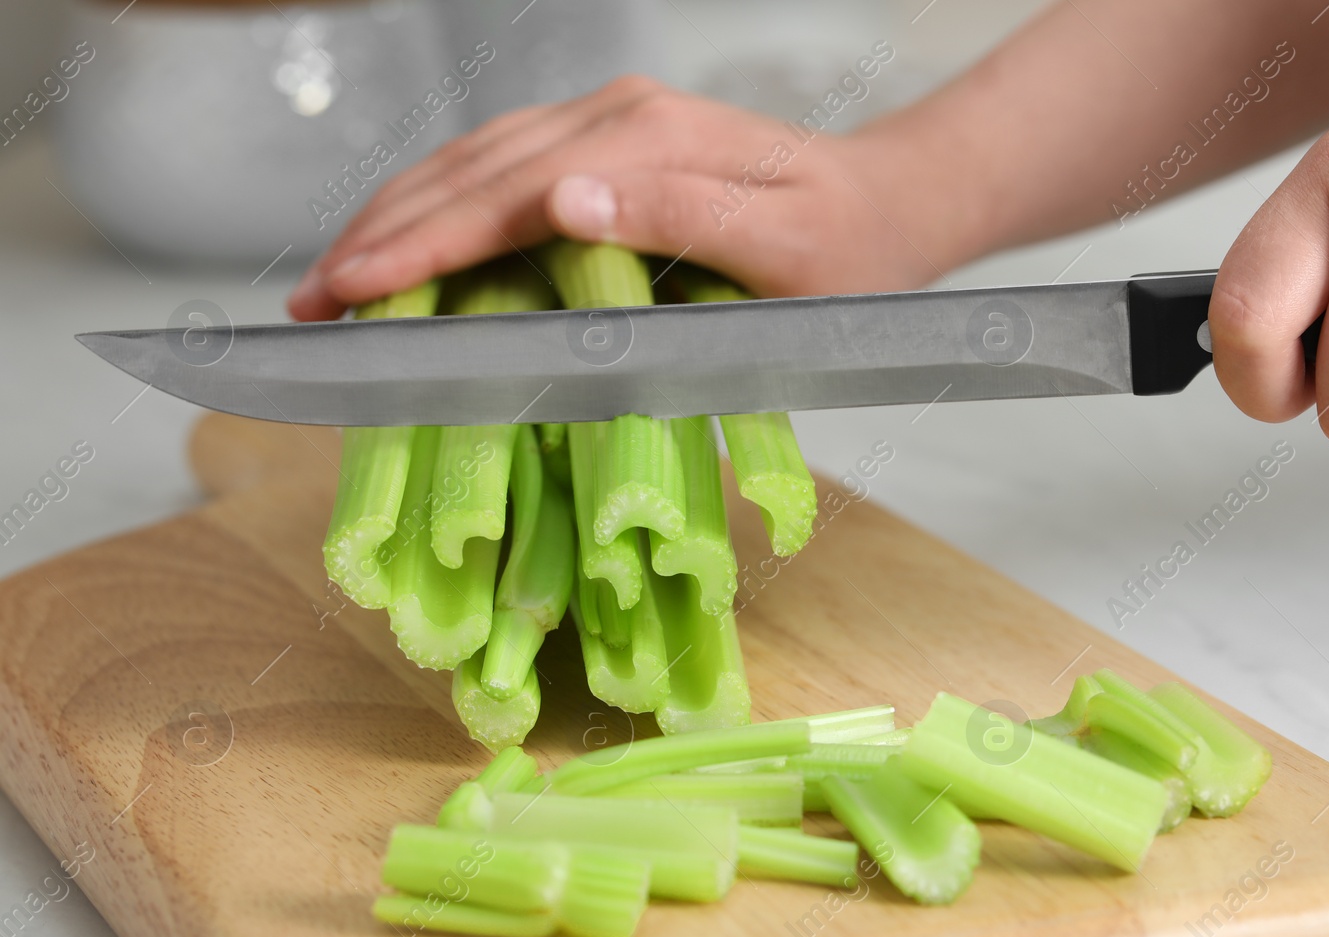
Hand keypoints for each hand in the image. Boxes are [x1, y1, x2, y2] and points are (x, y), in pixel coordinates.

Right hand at [287, 76, 942, 320]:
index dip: (421, 245)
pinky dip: (444, 206)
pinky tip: (407, 240)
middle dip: (382, 234)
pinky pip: (505, 170)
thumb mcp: (786, 251)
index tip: (350, 289)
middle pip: (471, 171)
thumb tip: (564, 200)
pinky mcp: (612, 143)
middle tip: (309, 299)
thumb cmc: (850, 256)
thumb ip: (678, 217)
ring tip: (334, 274)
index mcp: (650, 144)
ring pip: (476, 163)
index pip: (507, 197)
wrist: (894, 204)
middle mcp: (618, 120)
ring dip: (398, 217)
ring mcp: (611, 125)